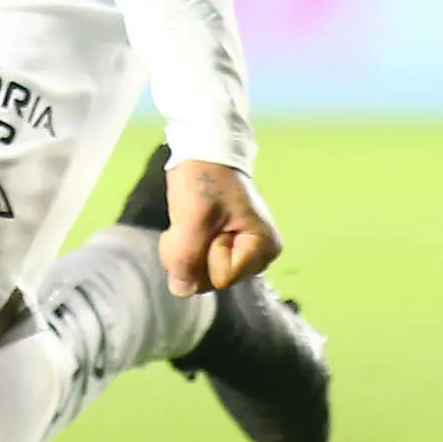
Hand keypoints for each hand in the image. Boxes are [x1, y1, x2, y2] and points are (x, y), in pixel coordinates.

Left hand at [160, 160, 282, 296]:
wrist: (203, 151)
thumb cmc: (204, 178)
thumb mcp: (193, 218)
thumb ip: (186, 257)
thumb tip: (181, 291)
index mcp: (262, 248)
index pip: (222, 277)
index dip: (204, 252)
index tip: (209, 220)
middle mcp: (256, 258)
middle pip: (210, 281)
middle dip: (190, 254)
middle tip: (191, 220)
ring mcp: (240, 254)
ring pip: (199, 275)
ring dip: (183, 251)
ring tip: (188, 220)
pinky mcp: (223, 249)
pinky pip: (196, 265)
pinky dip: (184, 248)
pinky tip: (188, 226)